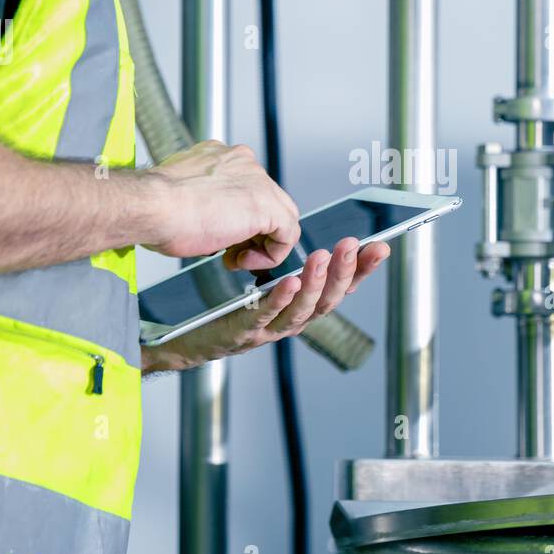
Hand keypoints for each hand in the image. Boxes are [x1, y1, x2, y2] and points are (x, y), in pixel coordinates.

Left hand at [142, 237, 389, 370]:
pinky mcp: (239, 334)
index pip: (337, 288)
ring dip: (316, 283)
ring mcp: (265, 332)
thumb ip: (275, 254)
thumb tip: (291, 219)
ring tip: (324, 257)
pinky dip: (279, 299)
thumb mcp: (253, 276)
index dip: (361, 270)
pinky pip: (263, 316)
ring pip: (301, 310)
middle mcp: (287, 322)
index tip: (379, 247)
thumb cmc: (215, 304)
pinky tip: (289, 281)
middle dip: (344, 272)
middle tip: (353, 245)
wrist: (174, 335)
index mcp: (294, 307)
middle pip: (326, 300)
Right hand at [146, 141, 299, 270]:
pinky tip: (246, 261)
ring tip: (237, 259)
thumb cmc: (153, 206)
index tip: (223, 237)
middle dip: (252, 232)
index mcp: (221, 157)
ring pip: (281, 215)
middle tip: (232, 253)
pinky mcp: (267, 205)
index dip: (238, 218)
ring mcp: (258, 181)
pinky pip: (288, 233)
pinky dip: (272, 253)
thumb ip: (202, 202)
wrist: (151, 207)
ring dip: (262, 244)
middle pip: (267, 200)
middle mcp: (243, 163)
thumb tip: (208, 221)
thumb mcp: (180, 198)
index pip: (247, 188)